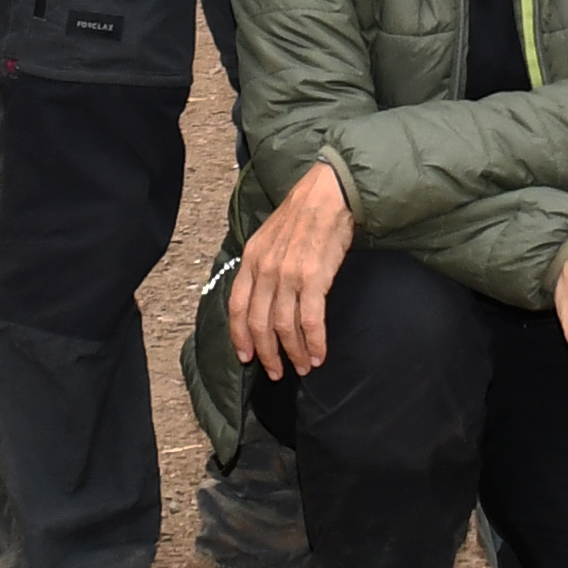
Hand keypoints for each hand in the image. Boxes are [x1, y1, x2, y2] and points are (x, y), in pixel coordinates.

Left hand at [227, 160, 354, 377]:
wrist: (330, 194)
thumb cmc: (303, 215)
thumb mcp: (269, 237)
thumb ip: (261, 266)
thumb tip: (261, 296)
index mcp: (251, 259)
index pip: (238, 307)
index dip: (240, 336)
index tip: (247, 357)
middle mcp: (266, 269)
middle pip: (259, 323)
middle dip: (267, 354)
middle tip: (277, 372)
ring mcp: (289, 274)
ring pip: (283, 327)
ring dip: (293, 352)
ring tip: (303, 366)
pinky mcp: (314, 278)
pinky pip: (311, 320)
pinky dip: (313, 342)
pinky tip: (318, 354)